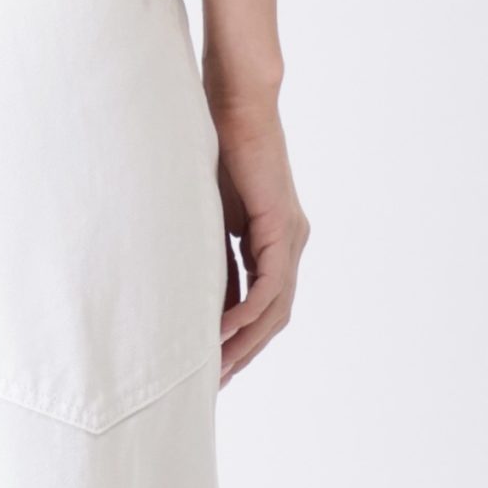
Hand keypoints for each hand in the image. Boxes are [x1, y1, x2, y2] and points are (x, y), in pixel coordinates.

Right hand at [213, 109, 309, 386]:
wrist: (236, 103)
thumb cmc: (217, 145)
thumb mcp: (208, 213)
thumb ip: (212, 252)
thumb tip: (196, 294)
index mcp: (274, 238)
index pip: (263, 303)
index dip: (240, 338)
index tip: (212, 366)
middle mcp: (291, 242)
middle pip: (274, 316)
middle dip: (244, 353)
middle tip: (213, 384)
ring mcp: (291, 236)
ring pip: (276, 309)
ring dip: (246, 343)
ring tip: (215, 369)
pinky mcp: (282, 226)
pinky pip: (270, 286)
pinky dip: (248, 313)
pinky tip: (222, 332)